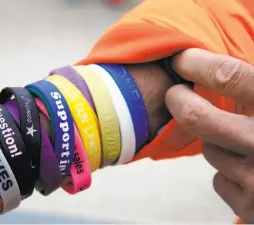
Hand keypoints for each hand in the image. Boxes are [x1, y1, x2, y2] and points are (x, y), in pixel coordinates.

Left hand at [165, 48, 253, 222]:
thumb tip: (227, 71)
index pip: (230, 77)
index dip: (198, 64)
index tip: (181, 59)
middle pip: (197, 117)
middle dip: (179, 100)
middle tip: (175, 92)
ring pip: (210, 150)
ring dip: (217, 141)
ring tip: (242, 140)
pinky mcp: (249, 208)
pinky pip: (220, 179)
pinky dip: (229, 172)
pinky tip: (252, 171)